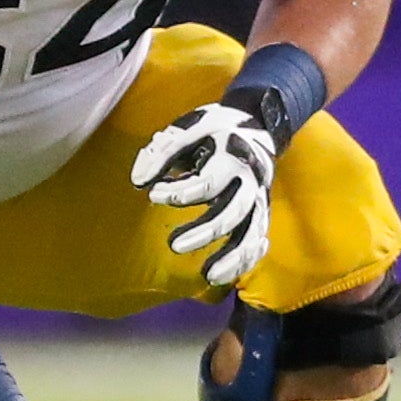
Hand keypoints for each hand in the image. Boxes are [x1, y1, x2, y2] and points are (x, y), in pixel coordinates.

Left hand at [134, 102, 277, 289]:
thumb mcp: (188, 128)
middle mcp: (251, 181)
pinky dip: (247, 260)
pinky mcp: (261, 212)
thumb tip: (138, 182)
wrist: (256, 125)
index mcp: (232, 157)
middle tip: (174, 245)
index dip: (179, 192)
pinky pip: (258, 241)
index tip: (152, 194)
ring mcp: (259, 199)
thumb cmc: (214, 129)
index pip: (207, 183)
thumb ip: (162, 152)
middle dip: (204, 232)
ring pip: (252, 234)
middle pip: (232, 213)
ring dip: (233, 257)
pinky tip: (225, 273)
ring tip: (208, 275)